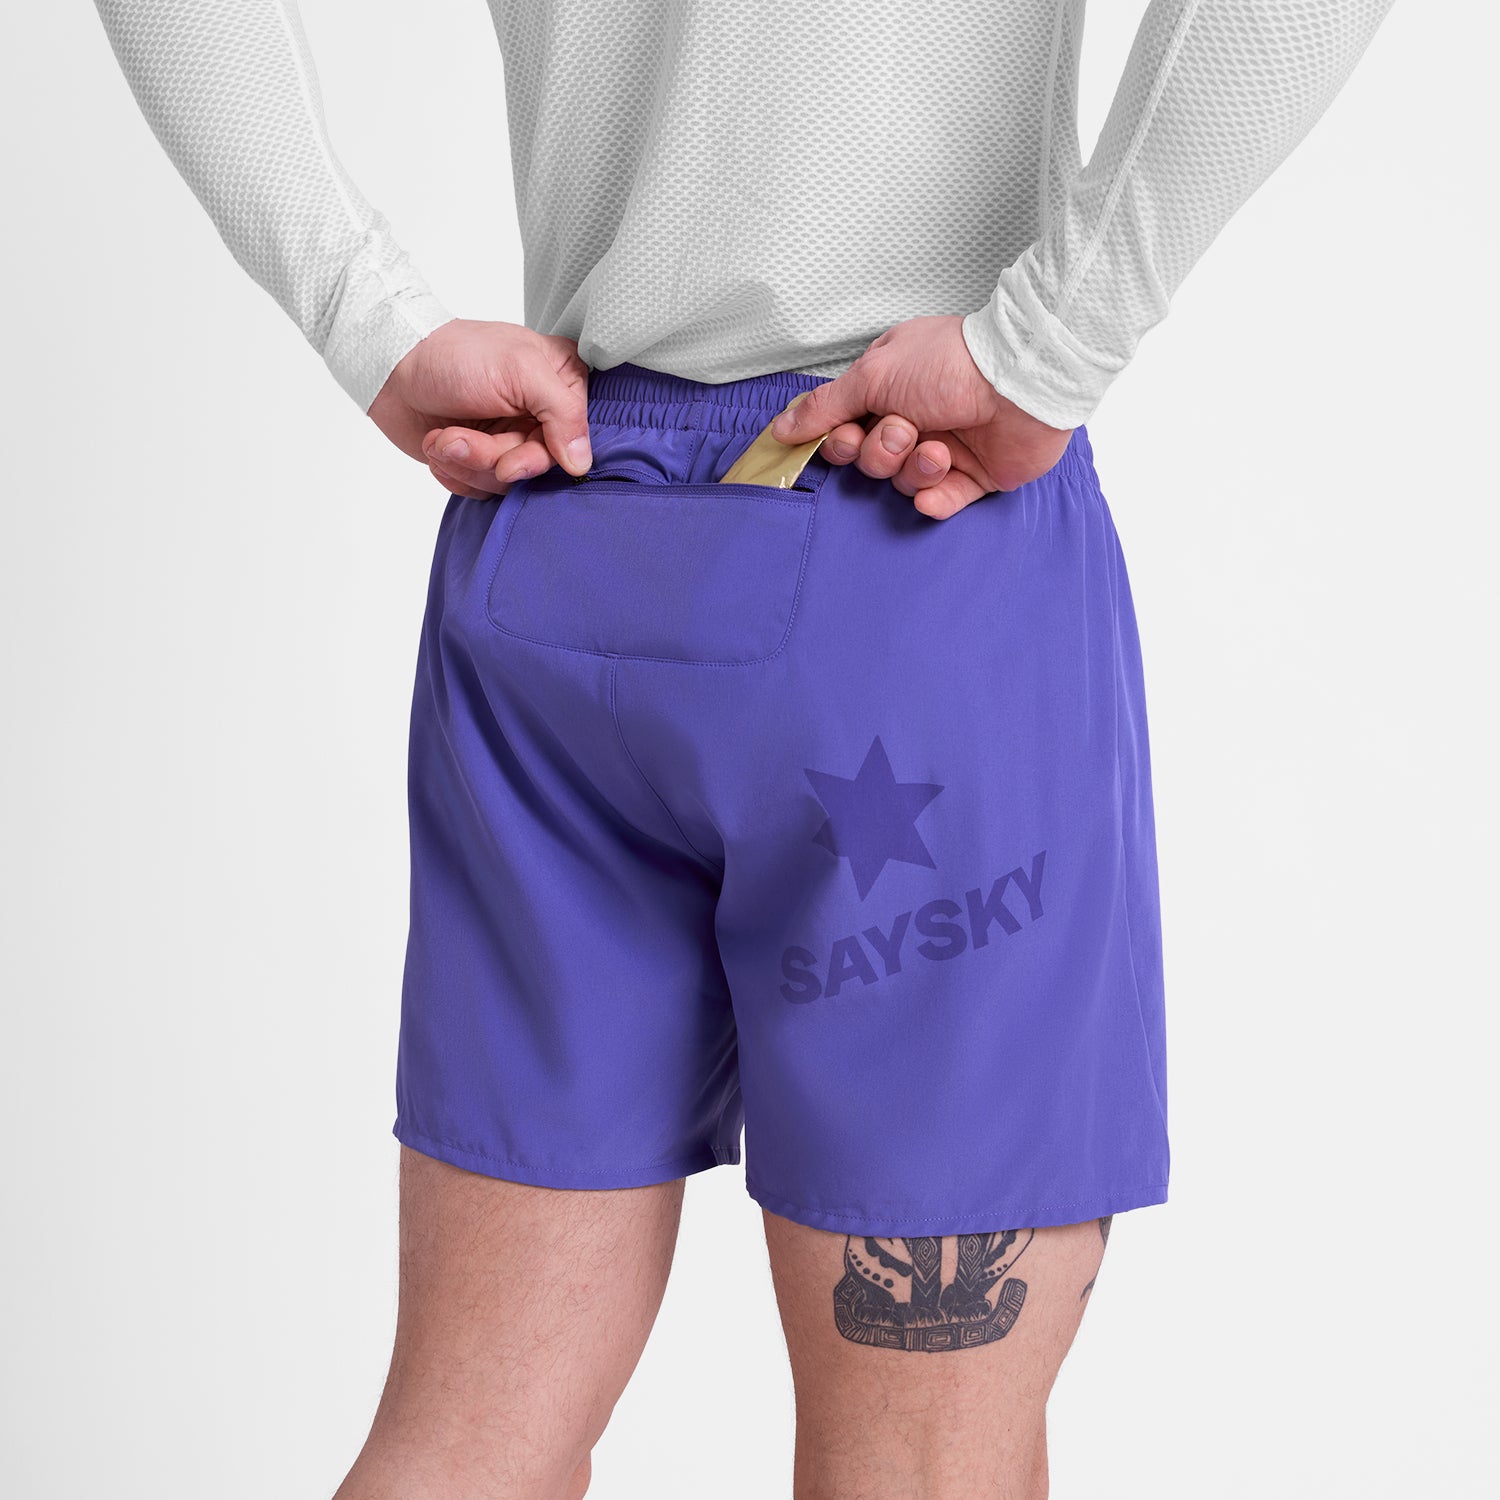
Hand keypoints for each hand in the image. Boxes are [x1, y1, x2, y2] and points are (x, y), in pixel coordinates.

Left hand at [367, 319, 592, 497]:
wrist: (393, 369)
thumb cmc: (454, 355)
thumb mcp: (520, 369)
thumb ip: (563, 412)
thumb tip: (582, 463)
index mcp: (562, 382)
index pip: (577, 437)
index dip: (545, 454)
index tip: (514, 458)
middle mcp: (541, 414)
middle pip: (539, 465)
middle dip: (494, 458)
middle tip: (461, 442)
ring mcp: (511, 438)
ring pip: (508, 481)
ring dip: (468, 463)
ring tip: (444, 438)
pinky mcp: (482, 460)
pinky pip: (482, 489)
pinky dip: (455, 472)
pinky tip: (439, 446)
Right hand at [771, 314, 1073, 518]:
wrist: (1020, 381)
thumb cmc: (952, 364)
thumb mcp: (873, 374)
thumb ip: (825, 406)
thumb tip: (782, 428)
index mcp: (890, 384)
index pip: (845, 425)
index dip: (839, 440)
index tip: (846, 436)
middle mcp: (915, 415)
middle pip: (870, 457)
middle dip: (880, 451)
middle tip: (902, 430)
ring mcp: (946, 445)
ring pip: (902, 479)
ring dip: (914, 466)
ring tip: (938, 447)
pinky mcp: (975, 474)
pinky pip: (939, 501)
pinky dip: (934, 498)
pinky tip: (936, 488)